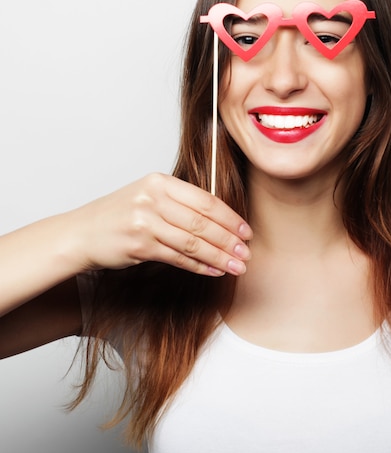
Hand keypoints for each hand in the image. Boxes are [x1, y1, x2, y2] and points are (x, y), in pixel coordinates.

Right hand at [69, 173, 251, 276]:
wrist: (80, 233)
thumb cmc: (119, 216)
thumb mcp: (149, 197)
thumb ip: (181, 203)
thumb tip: (223, 220)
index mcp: (160, 182)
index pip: (205, 200)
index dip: (230, 217)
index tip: (246, 231)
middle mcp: (153, 199)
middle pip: (202, 222)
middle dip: (229, 240)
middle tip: (246, 252)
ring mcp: (144, 222)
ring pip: (193, 242)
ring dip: (219, 256)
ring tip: (237, 266)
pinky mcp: (139, 245)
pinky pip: (178, 258)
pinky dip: (199, 266)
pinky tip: (215, 270)